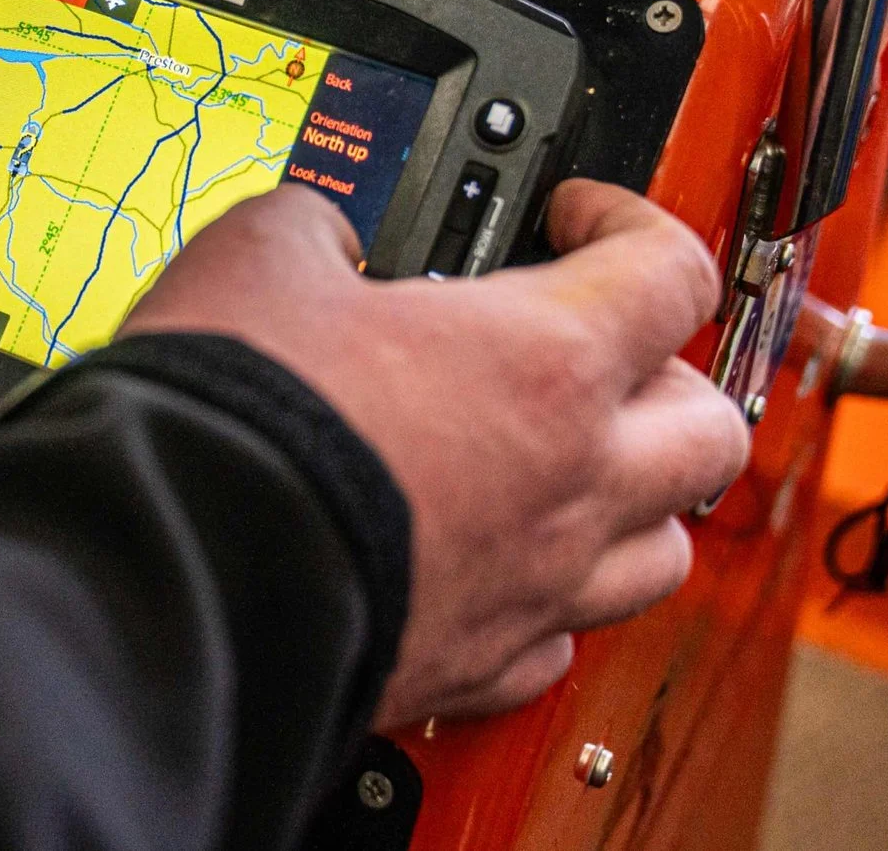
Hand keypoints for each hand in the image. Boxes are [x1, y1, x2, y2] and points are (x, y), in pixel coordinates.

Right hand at [119, 179, 746, 724]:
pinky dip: (542, 600)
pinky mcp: (475, 672)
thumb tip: (319, 234)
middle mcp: (570, 484)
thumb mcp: (257, 256)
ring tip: (565, 466)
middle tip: (594, 346)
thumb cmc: (235, 424)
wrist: (178, 578)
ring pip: (662, 552)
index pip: (670, 272)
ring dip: (632, 499)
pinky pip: (555, 642)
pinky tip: (488, 564)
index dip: (631, 221)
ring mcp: (535, 589)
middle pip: (709, 426)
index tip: (576, 216)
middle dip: (665, 373)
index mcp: (544, 364)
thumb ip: (315, 225)